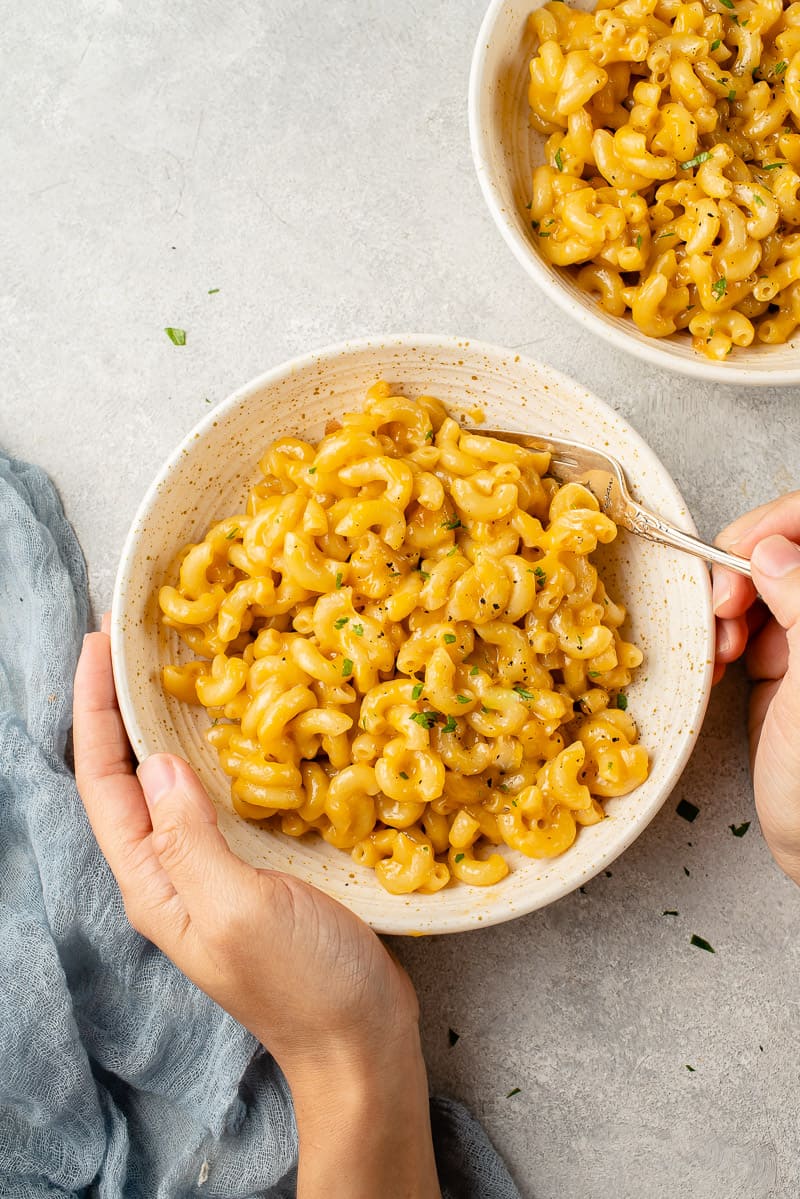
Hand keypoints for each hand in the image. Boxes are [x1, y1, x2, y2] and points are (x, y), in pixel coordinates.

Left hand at [73, 623, 440, 1198]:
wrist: (360, 1039)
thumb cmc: (303, 983)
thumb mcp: (240, 909)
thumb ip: (192, 839)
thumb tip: (156, 761)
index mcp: (154, 881)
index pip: (102, 782)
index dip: (93, 709)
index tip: (100, 643)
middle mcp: (172, 871)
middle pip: (127, 776)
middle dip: (120, 705)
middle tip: (133, 638)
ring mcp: (214, 869)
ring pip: (173, 781)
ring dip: (167, 721)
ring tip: (177, 664)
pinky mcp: (256, 865)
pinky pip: (221, 793)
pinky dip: (220, 749)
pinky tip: (242, 722)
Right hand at [713, 493, 799, 885]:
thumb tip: (772, 549)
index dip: (781, 524)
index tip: (740, 550)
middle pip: (786, 550)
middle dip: (743, 566)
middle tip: (721, 610)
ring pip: (760, 584)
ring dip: (726, 603)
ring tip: (717, 646)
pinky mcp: (785, 668)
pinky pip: (745, 625)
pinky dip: (720, 633)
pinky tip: (716, 661)